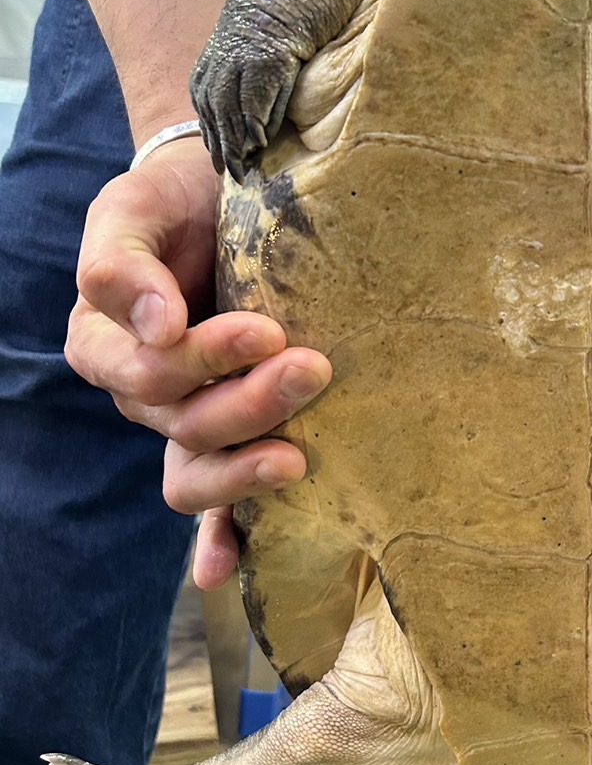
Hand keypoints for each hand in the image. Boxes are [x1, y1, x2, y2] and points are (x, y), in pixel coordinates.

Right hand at [65, 135, 330, 586]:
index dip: (200, 360)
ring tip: (302, 456)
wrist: (225, 192)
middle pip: (184, 425)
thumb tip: (153, 321)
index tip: (263, 330)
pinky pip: (217, 502)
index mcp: (107, 342)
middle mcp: (143, 392)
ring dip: (249, 468)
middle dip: (247, 405)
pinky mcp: (234, 432)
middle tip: (310, 369)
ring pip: (203, 465)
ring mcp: (188, 419)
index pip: (146, 372)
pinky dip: (219, 538)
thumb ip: (121, 261)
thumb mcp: (132, 209)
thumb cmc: (175, 200)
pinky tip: (224, 572)